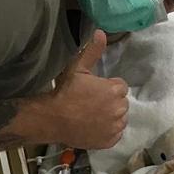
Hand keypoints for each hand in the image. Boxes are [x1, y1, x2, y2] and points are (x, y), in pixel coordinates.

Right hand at [37, 30, 128, 148]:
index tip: (94, 91)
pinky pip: (115, 134)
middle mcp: (119, 109)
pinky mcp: (110, 141)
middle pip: (122, 103)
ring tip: (92, 116)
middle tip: (92, 104)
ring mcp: (115, 126)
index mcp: (115, 90)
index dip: (107, 88)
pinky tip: (94, 127)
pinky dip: (107, 132)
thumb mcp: (78, 69)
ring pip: (120, 119)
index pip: (121, 87)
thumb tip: (101, 32)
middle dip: (110, 102)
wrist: (51, 118)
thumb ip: (93, 51)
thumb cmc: (65, 92)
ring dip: (111, 117)